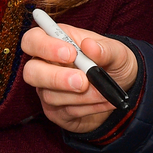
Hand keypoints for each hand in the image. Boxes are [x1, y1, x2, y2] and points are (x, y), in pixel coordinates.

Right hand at [21, 23, 137, 134]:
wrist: (121, 89)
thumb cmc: (113, 63)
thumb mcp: (118, 52)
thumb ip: (105, 49)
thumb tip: (90, 46)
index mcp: (55, 42)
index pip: (32, 40)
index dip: (45, 47)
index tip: (70, 53)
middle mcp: (45, 65)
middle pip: (30, 72)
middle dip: (56, 78)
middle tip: (83, 82)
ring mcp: (47, 89)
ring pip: (50, 96)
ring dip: (81, 96)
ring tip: (104, 93)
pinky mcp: (55, 111)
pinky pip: (65, 112)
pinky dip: (88, 108)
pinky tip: (104, 102)